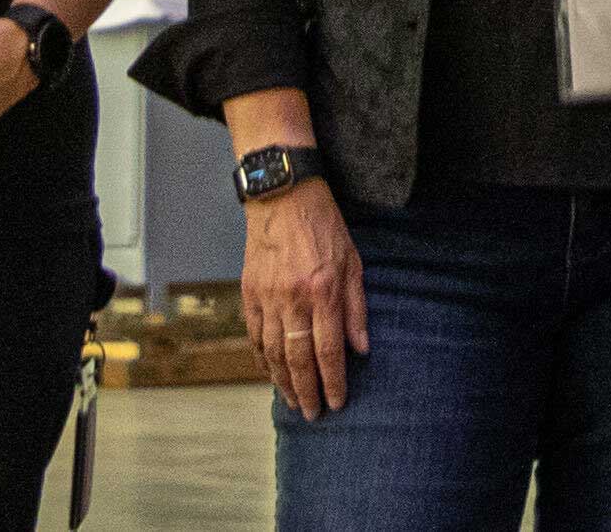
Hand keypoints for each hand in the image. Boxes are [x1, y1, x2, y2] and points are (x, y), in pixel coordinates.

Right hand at [239, 173, 364, 417]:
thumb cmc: (324, 226)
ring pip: (274, 352)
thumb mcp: (353, 262)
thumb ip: (356, 308)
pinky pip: (255, 335)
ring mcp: (268, 297)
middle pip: (298, 359)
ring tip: (294, 401)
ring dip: (284, 382)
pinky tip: (270, 373)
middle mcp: (294, 298)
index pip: (329, 350)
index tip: (337, 403)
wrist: (282, 195)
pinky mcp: (249, 292)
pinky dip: (262, 359)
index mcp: (324, 291)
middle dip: (308, 391)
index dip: (334, 381)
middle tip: (314, 414)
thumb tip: (361, 349)